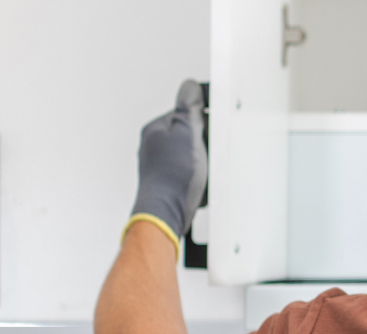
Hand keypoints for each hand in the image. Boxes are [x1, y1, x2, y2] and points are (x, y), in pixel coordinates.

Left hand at [128, 79, 206, 246]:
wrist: (165, 212)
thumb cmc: (172, 177)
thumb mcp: (187, 133)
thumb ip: (188, 108)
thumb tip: (188, 87)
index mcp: (156, 130)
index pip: (185, 114)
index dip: (204, 120)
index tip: (212, 129)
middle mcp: (154, 147)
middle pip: (190, 135)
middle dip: (204, 144)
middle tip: (208, 153)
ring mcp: (160, 166)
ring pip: (192, 157)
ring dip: (203, 163)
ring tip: (203, 172)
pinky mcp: (169, 184)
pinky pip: (191, 175)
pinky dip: (199, 179)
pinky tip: (201, 185)